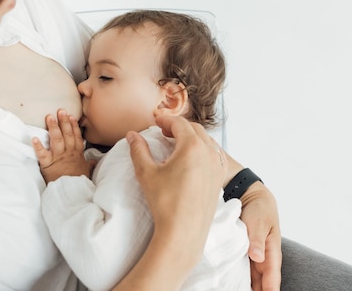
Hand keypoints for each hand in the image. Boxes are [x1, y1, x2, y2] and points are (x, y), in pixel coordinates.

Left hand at [32, 109, 93, 182]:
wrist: (72, 192)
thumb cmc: (78, 182)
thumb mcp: (86, 172)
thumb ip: (88, 164)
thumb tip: (93, 161)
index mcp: (77, 154)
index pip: (76, 137)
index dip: (73, 126)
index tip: (71, 116)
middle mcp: (68, 153)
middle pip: (66, 134)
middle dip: (63, 122)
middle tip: (60, 110)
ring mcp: (58, 157)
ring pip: (56, 139)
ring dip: (53, 127)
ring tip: (49, 117)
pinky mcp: (48, 164)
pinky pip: (42, 154)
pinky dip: (38, 146)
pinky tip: (34, 138)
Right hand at [126, 115, 228, 271]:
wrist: (183, 232)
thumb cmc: (165, 202)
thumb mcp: (146, 173)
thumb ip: (138, 150)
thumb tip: (131, 135)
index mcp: (192, 147)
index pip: (179, 123)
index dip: (166, 120)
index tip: (156, 122)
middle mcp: (209, 152)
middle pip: (195, 129)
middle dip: (179, 126)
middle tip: (164, 131)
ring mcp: (217, 165)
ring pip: (207, 140)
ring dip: (192, 137)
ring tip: (176, 144)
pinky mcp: (219, 178)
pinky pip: (215, 154)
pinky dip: (203, 149)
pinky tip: (192, 159)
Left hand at [240, 182, 281, 290]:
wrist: (251, 198)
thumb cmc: (259, 209)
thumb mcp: (259, 222)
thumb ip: (257, 239)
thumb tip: (257, 257)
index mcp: (272, 253)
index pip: (272, 278)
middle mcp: (263, 260)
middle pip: (262, 285)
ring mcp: (253, 260)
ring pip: (252, 281)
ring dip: (247, 289)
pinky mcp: (243, 256)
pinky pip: (242, 273)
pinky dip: (238, 281)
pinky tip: (229, 286)